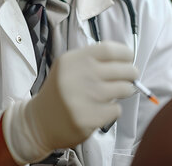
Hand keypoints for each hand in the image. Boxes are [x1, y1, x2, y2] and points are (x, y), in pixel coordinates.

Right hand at [2, 41, 137, 164]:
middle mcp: (79, 76)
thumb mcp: (69, 67)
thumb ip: (92, 60)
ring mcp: (84, 98)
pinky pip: (116, 110)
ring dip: (125, 91)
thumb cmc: (60, 91)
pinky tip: (102, 109)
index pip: (110, 50)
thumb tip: (125, 59)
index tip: (129, 59)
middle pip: (122, 69)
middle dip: (132, 73)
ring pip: (124, 89)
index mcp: (73, 59)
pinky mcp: (89, 118)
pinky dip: (114, 110)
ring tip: (116, 92)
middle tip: (131, 77)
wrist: (39, 121)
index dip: (125, 53)